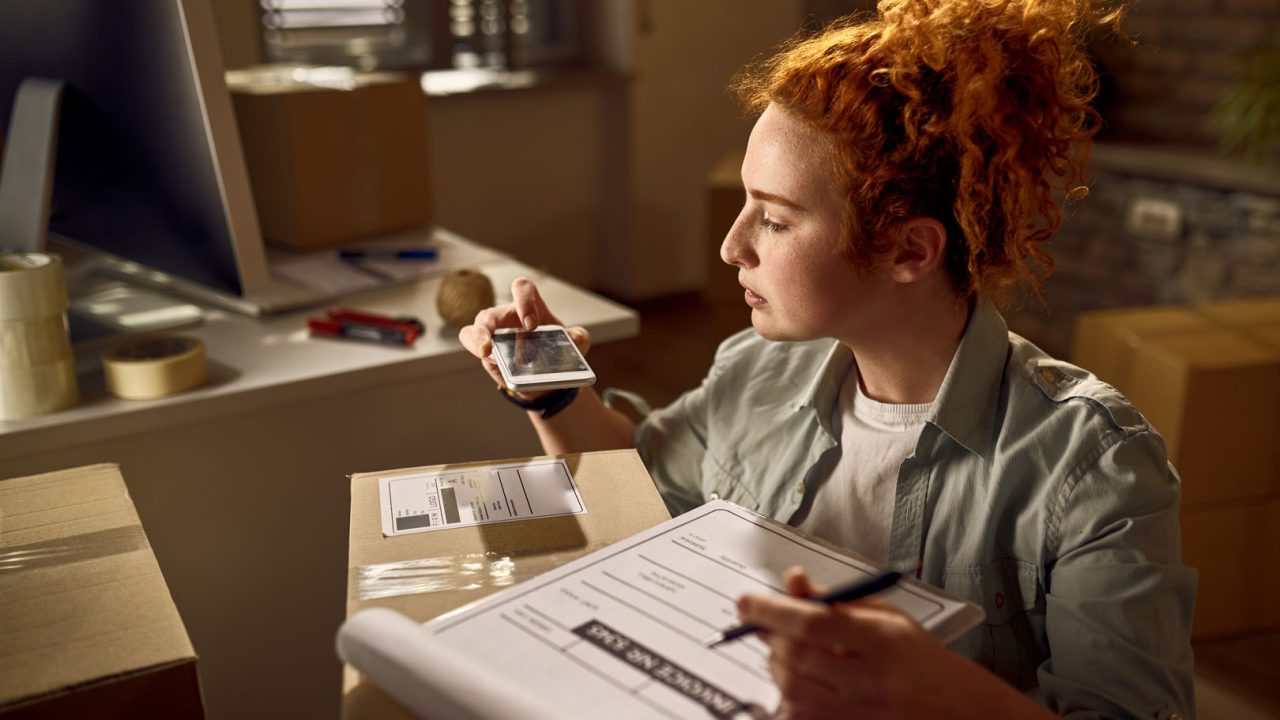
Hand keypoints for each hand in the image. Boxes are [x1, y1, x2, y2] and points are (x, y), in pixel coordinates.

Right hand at [457, 277, 591, 395]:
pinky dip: (475, 347)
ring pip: (477, 326)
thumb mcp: (576, 343)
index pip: (522, 289)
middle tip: (494, 344)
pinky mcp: (484, 348)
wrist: (548, 378)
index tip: (532, 325)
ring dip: (478, 338)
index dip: (524, 301)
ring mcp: (493, 332)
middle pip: (492, 312)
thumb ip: (579, 336)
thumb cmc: (559, 352)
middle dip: (490, 326)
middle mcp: (508, 316)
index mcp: (531, 307)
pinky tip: (489, 360)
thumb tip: (573, 338)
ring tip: (485, 353)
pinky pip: (470, 340)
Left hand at [737, 568, 1020, 719]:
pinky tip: (798, 684)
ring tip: (784, 656)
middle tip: (766, 629)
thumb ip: (834, 599)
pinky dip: (790, 701)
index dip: (772, 611)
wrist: (964, 711)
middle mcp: (876, 680)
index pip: (815, 621)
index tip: (744, 603)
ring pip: (795, 694)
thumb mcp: (885, 616)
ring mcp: (868, 715)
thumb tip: (790, 581)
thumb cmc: (918, 658)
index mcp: (885, 639)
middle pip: (799, 659)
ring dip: (777, 671)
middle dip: (772, 641)